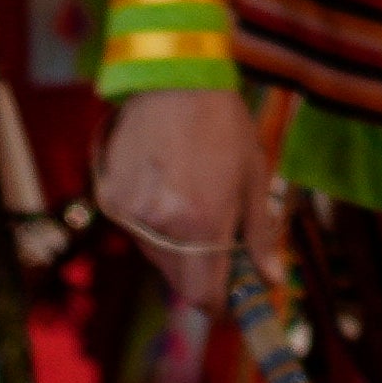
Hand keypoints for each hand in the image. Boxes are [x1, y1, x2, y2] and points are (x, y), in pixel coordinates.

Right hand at [98, 87, 285, 311]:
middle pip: (178, 280)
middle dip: (200, 273)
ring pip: (156, 256)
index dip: (219, 304)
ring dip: (176, 247)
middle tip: (217, 244)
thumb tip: (272, 280)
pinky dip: (151, 223)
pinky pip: (134, 230)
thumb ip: (259, 234)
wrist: (173, 78)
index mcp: (203, 223)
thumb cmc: (223, 124)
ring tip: (190, 200)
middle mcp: (161, 225)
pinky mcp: (110, 198)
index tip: (231, 298)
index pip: (203, 294)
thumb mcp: (254, 176)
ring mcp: (130, 213)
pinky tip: (165, 186)